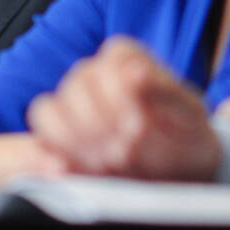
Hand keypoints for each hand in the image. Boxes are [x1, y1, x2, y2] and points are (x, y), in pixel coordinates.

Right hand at [27, 36, 219, 181]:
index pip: (112, 58)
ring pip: (49, 111)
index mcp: (129, 60)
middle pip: (77, 84)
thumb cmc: (186, 137)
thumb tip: (135, 72)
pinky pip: (39, 143)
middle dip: (99, 122)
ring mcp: (73, 106)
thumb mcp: (190, 115)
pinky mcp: (60, 138)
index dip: (119, 91)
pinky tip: (67, 171)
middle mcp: (95, 76)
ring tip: (104, 164)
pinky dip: (50, 157)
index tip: (138, 124)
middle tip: (125, 151)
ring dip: (74, 141)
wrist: (181, 170)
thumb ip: (165, 93)